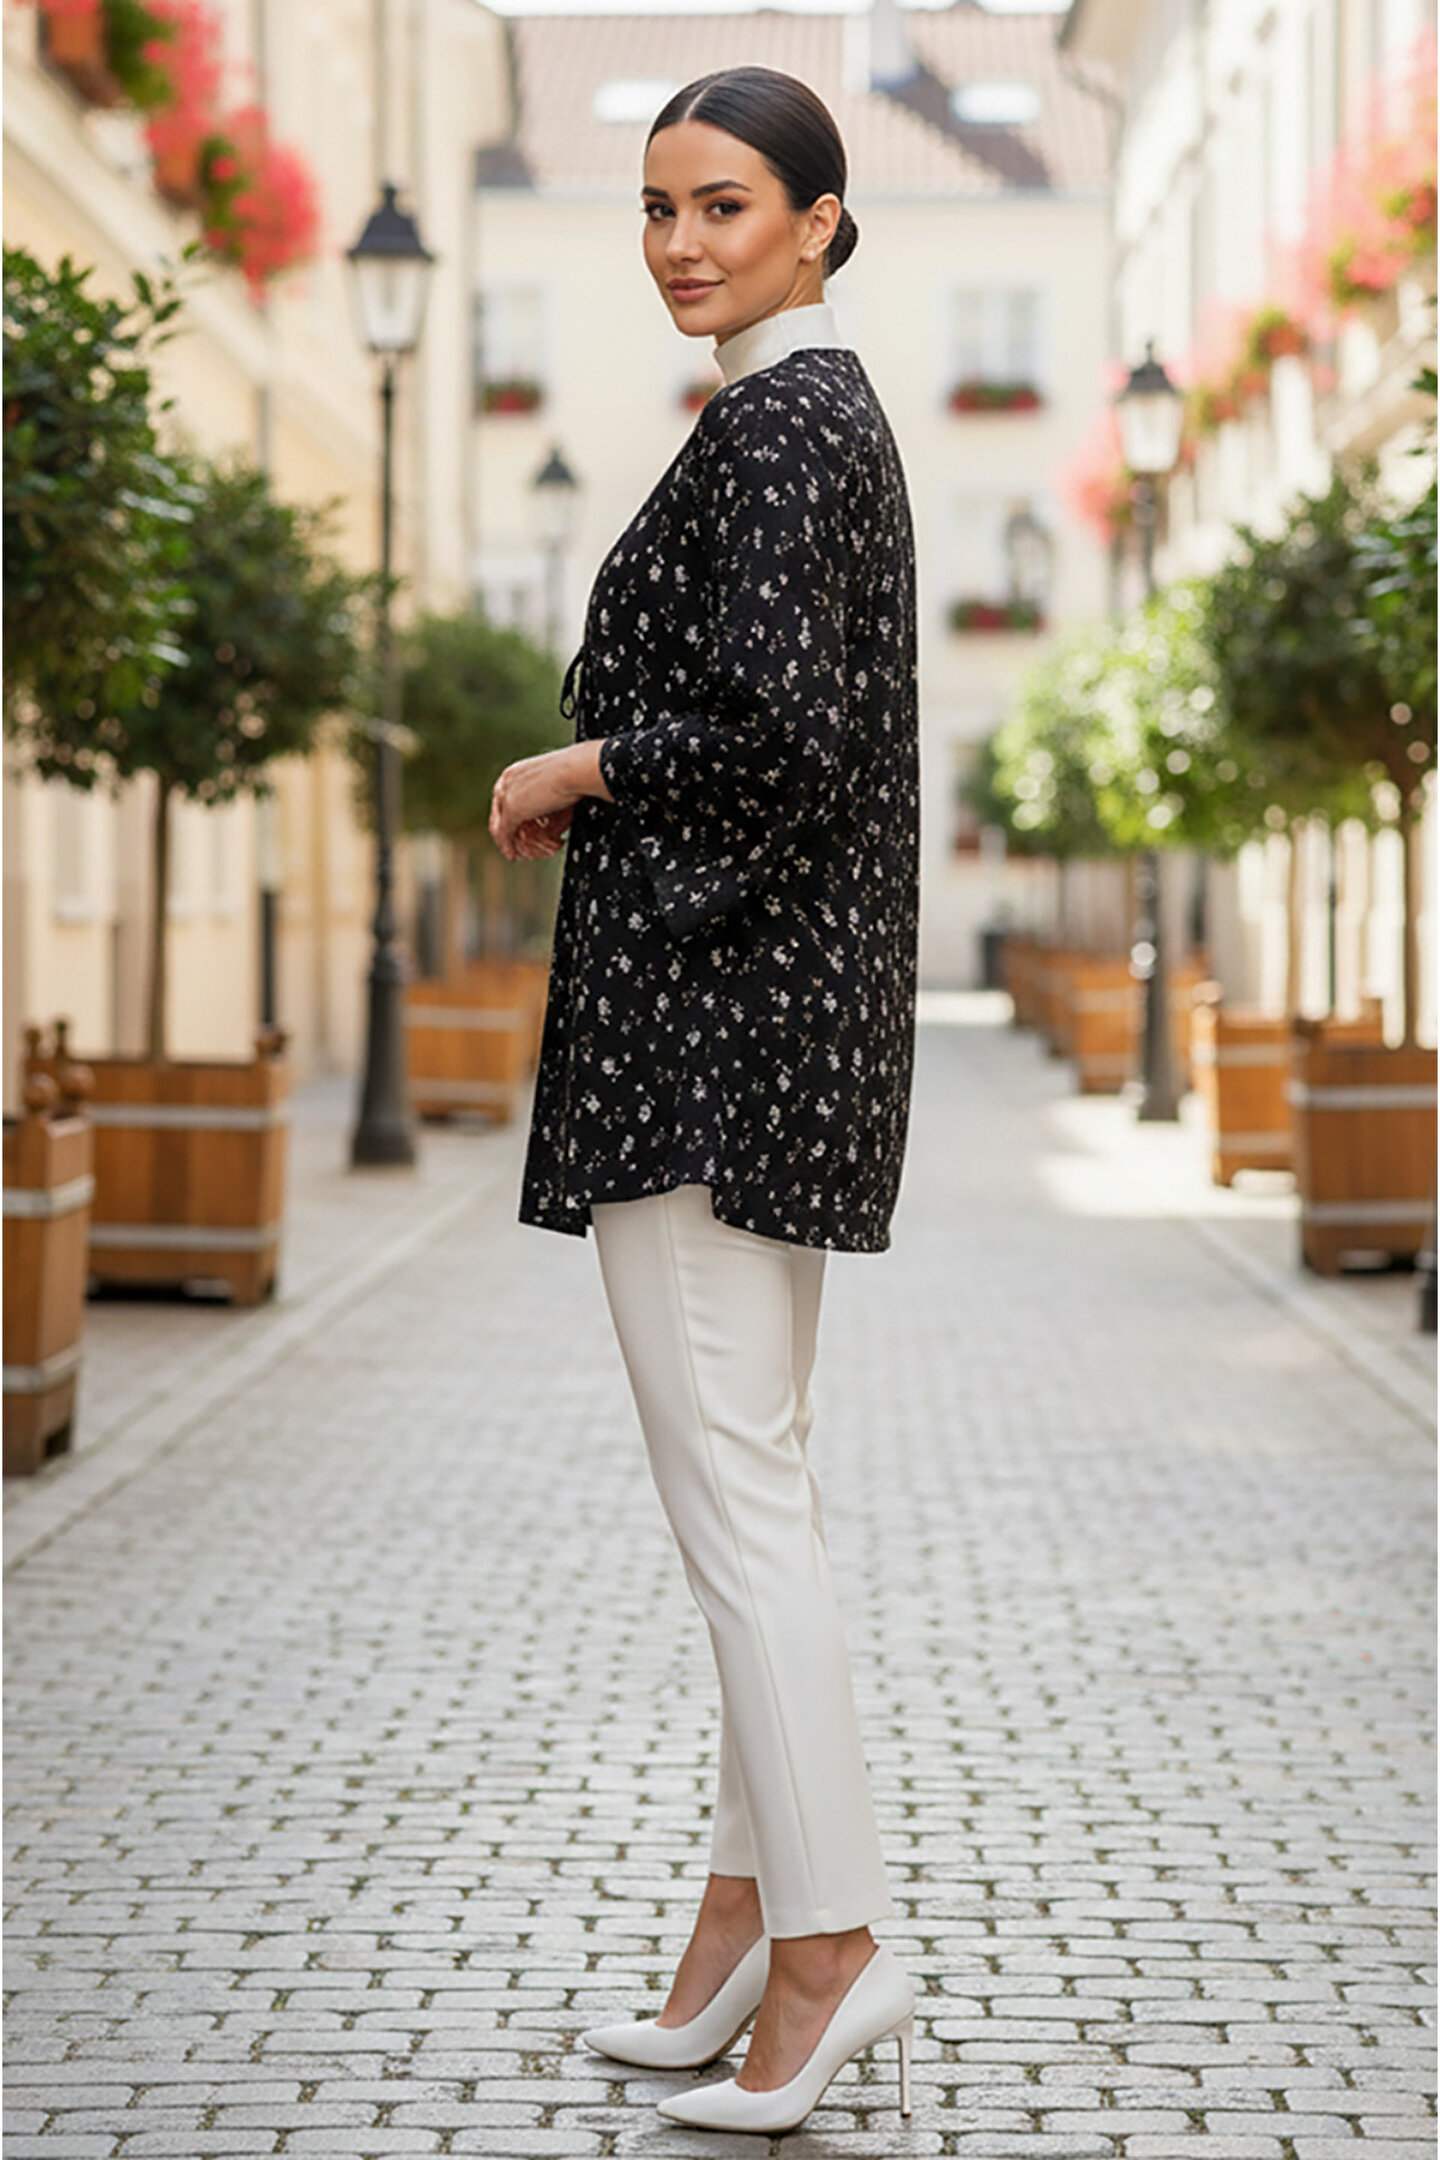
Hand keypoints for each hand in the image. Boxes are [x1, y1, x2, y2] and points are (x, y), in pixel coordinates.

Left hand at [489, 742, 609, 861]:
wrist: (576, 770)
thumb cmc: (575, 773)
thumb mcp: (557, 782)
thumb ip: (550, 793)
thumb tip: (561, 804)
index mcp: (515, 772)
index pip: (504, 798)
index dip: (508, 817)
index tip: (517, 829)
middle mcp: (506, 781)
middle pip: (498, 813)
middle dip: (504, 832)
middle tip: (513, 846)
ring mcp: (507, 795)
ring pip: (498, 825)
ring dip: (506, 842)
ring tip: (515, 854)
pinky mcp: (512, 810)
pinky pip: (505, 833)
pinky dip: (508, 846)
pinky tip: (514, 855)